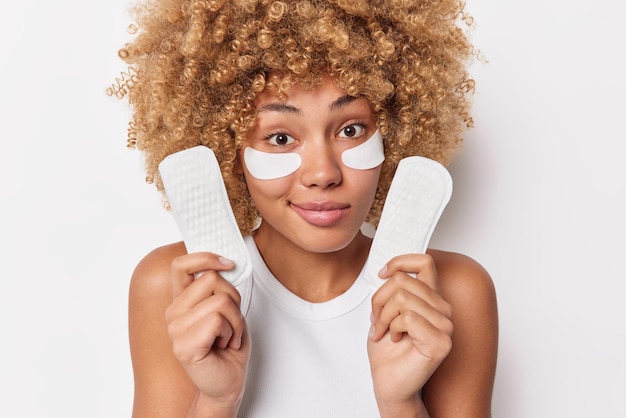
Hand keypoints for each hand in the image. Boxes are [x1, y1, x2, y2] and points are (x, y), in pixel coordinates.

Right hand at [165, 252, 250, 410]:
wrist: (227, 382)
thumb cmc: (228, 347)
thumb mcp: (227, 310)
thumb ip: (219, 288)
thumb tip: (224, 264)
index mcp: (182, 301)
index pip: (181, 265)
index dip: (205, 257)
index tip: (227, 263)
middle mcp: (174, 312)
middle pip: (212, 279)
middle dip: (234, 299)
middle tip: (231, 322)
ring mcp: (176, 329)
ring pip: (220, 300)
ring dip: (235, 320)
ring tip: (228, 336)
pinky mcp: (184, 345)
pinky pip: (218, 320)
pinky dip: (231, 332)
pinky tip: (224, 345)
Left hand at [367, 254, 452, 414]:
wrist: (387, 382)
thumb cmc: (387, 350)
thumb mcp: (385, 310)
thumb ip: (393, 289)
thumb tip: (388, 271)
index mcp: (432, 298)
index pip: (424, 262)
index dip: (400, 261)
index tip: (382, 274)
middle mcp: (443, 309)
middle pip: (404, 280)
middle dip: (379, 299)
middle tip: (376, 319)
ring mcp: (445, 325)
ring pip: (403, 297)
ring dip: (383, 316)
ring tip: (384, 331)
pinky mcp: (440, 341)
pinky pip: (407, 317)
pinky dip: (392, 327)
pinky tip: (394, 339)